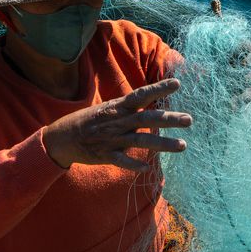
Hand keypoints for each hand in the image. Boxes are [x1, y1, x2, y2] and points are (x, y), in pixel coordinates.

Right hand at [43, 79, 191, 170]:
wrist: (61, 137)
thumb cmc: (89, 120)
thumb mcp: (109, 107)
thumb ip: (130, 106)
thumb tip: (152, 99)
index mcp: (119, 107)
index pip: (142, 95)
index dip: (159, 88)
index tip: (177, 83)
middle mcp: (118, 121)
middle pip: (148, 118)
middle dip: (169, 119)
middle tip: (189, 119)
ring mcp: (112, 139)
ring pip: (141, 141)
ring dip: (163, 144)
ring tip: (182, 145)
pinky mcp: (105, 155)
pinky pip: (122, 161)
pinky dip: (134, 165)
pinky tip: (148, 168)